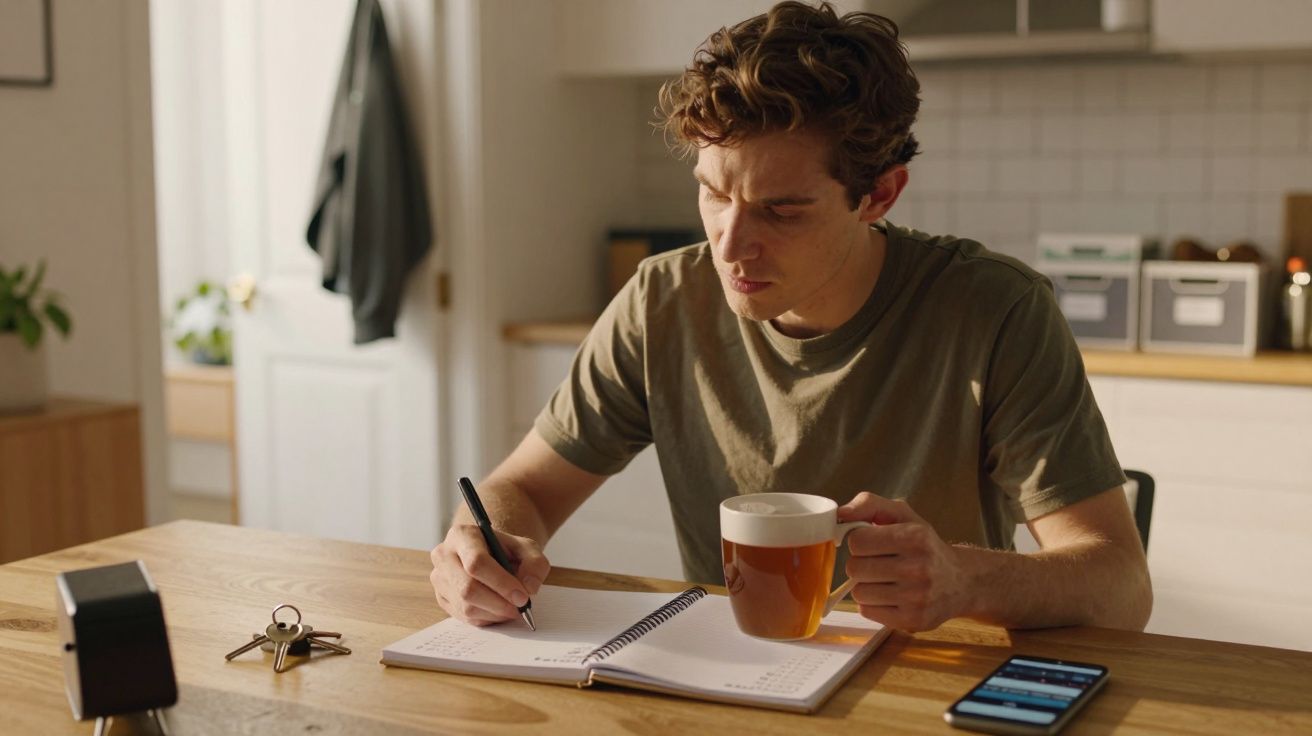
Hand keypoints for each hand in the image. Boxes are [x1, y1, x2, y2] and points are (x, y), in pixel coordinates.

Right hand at [429, 524, 549, 625]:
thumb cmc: (506, 549)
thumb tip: (529, 588)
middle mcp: (444, 555)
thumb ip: (535, 564)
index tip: (522, 596)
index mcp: (462, 535)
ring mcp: (439, 578)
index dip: (501, 583)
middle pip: (467, 588)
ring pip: (466, 607)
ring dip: (494, 613)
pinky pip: (464, 617)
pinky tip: (499, 609)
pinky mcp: (441, 598)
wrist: (489, 553)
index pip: (476, 562)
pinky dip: (487, 618)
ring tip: (512, 608)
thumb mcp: (527, 548)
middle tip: (520, 608)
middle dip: (498, 603)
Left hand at [838, 492, 966, 631]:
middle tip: (879, 562)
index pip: (857, 541)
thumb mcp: (903, 515)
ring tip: (886, 580)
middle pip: (854, 568)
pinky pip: (867, 611)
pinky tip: (890, 596)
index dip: (859, 541)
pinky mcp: (911, 620)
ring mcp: (916, 597)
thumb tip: (841, 513)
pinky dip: (872, 604)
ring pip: (859, 592)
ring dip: (866, 585)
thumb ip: (869, 504)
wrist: (960, 581)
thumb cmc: (925, 545)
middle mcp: (918, 568)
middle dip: (861, 563)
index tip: (872, 543)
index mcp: (915, 537)